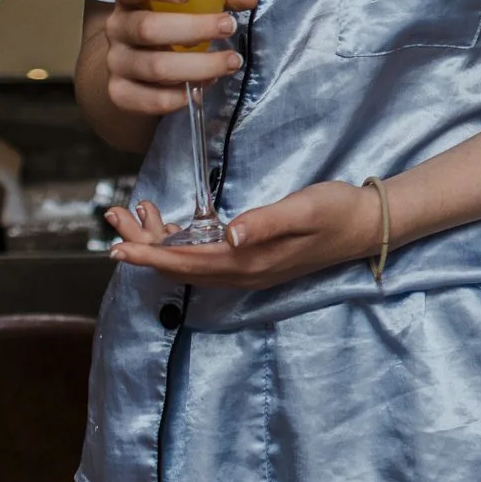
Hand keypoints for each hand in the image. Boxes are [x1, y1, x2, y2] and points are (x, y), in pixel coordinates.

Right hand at [99, 0, 257, 118]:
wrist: (135, 59)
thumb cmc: (171, 19)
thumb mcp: (193, 0)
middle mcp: (117, 27)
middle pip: (148, 28)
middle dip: (195, 29)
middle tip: (229, 27)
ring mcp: (116, 61)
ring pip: (155, 67)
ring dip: (199, 66)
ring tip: (230, 62)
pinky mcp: (120, 92)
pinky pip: (149, 99)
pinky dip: (180, 96)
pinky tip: (203, 87)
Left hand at [104, 180, 380, 288]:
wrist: (366, 225)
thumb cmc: (336, 210)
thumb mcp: (303, 208)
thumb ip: (265, 222)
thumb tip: (229, 235)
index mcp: (249, 262)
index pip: (187, 263)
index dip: (150, 255)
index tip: (116, 248)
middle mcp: (243, 273)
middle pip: (179, 267)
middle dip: (143, 246)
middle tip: (115, 220)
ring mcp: (248, 270)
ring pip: (189, 264)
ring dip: (158, 243)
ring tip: (134, 215)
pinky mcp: (253, 261)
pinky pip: (205, 258)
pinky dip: (181, 242)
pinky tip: (172, 223)